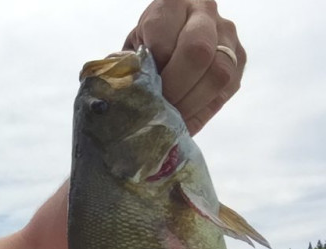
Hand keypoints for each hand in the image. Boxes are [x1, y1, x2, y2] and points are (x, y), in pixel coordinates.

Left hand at [124, 0, 244, 134]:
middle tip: (160, 107)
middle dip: (175, 88)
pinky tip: (184, 118)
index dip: (154, 73)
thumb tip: (128, 92)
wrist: (176, 31)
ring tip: (171, 116)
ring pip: (219, 73)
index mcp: (173, 3)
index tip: (145, 90)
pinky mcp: (239, 58)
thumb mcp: (134, 46)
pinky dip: (202, 109)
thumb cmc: (149, 41)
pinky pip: (226, 89)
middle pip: (198, 52)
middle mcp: (205, 12)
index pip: (164, 43)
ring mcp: (228, 34)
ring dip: (192, 102)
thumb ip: (131, 64)